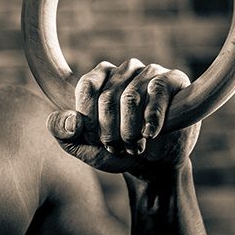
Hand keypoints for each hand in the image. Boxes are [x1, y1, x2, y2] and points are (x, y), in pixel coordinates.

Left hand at [46, 59, 199, 176]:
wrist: (153, 165)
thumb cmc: (115, 149)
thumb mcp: (82, 145)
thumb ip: (62, 131)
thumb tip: (71, 121)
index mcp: (99, 77)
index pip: (87, 87)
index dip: (89, 119)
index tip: (94, 141)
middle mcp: (123, 69)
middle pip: (108, 97)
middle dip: (109, 131)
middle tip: (115, 149)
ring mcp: (149, 72)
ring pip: (131, 97)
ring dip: (130, 130)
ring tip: (134, 147)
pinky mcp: (173, 79)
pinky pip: (158, 89)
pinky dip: (152, 117)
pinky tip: (149, 134)